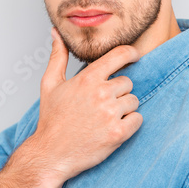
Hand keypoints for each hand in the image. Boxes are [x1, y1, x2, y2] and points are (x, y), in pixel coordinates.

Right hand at [31, 27, 142, 187]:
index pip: (120, 55)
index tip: (134, 55)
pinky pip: (138, 120)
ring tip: (105, 117)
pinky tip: (113, 128)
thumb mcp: (50, 83)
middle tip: (102, 104)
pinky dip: (130, 124)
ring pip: (134, 101)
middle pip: (128, 82)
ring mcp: (110, 114)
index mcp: (88, 78)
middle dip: (119, 91)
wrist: (50, 154)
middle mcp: (101, 93)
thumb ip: (58, 55)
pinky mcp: (118, 133)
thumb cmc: (51, 119)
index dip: (131, 53)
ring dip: (124, 108)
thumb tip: (57, 33)